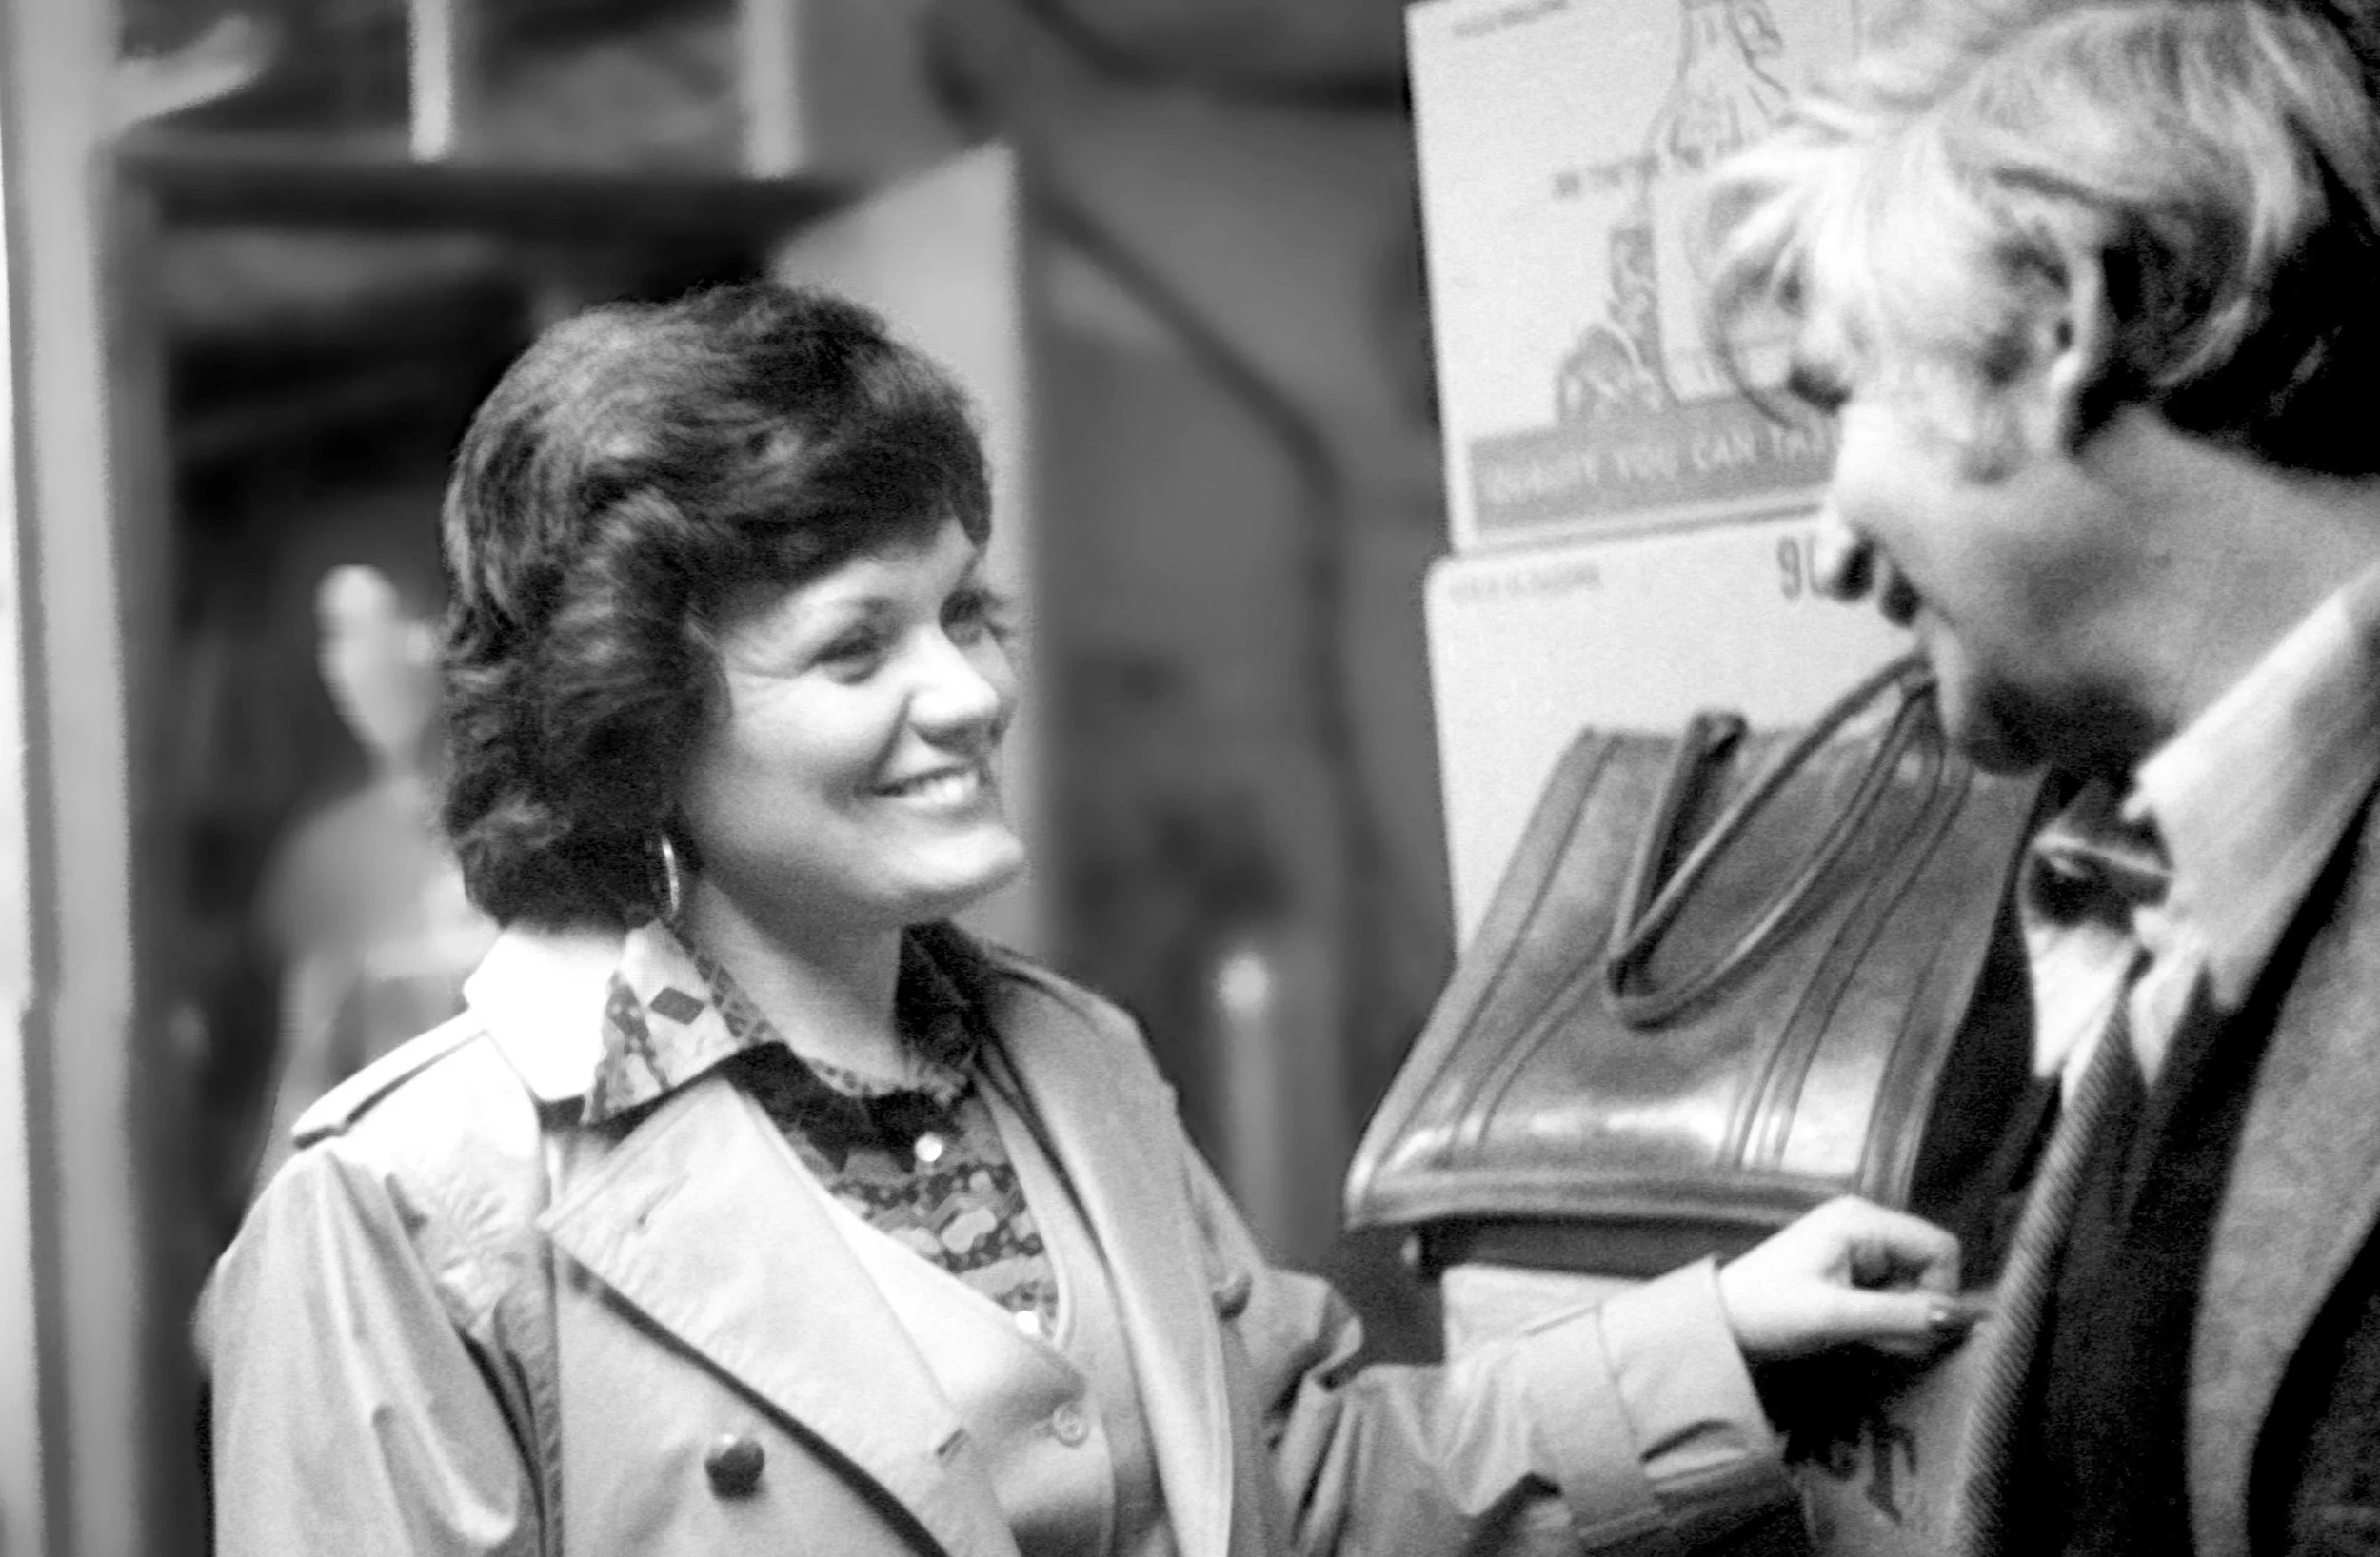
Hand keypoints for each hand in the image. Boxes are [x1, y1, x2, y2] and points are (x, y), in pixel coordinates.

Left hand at [1717, 1195, 1983, 1362]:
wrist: (1723, 1321)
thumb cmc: (1768, 1311)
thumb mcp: (1835, 1316)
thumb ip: (1899, 1315)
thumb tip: (1958, 1318)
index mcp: (1862, 1220)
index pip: (1940, 1247)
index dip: (1941, 1290)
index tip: (1916, 1326)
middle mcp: (1865, 1223)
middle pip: (1930, 1266)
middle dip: (1917, 1309)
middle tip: (1883, 1339)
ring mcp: (1858, 1244)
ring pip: (1914, 1284)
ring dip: (1900, 1319)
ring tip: (1863, 1337)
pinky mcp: (1852, 1268)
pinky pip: (1892, 1293)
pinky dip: (1886, 1319)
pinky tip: (1858, 1333)